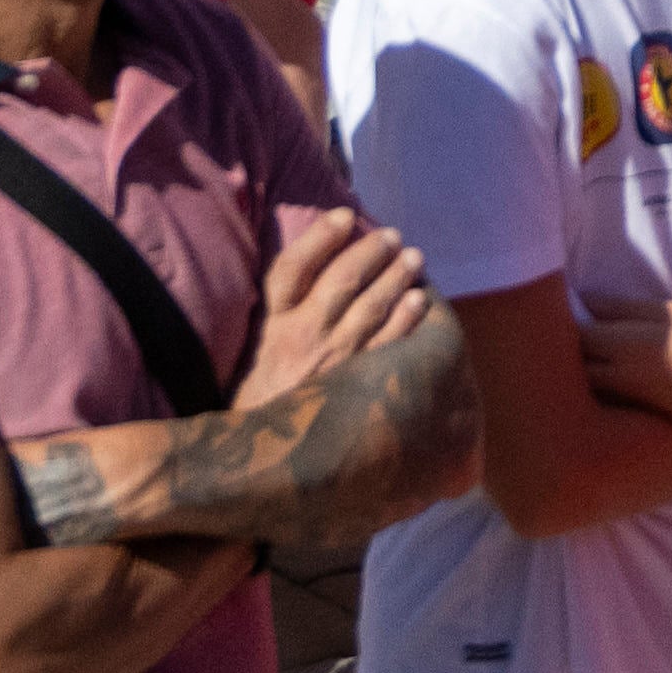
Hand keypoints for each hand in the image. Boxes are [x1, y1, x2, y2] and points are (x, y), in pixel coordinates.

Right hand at [241, 202, 435, 406]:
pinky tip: (419, 300)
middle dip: (372, 252)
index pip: (292, 269)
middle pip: (342, 280)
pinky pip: (389, 344)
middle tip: (391, 235)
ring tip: (413, 256)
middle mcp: (301, 338)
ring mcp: (333, 361)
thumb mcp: (252, 354)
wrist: (263, 458)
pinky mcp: (357, 386)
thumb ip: (275, 316)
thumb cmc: (257, 400)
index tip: (344, 215)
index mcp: (269, 327)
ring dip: (397, 277)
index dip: (320, 237)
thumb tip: (310, 271)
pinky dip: (407, 318)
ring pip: (371, 306)